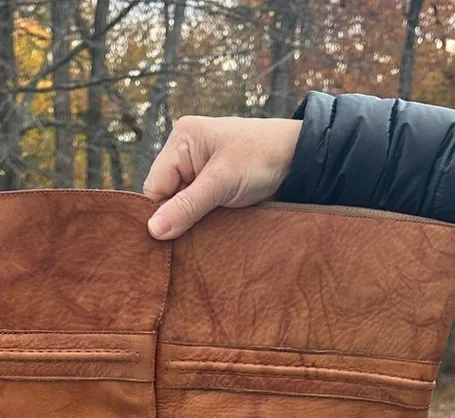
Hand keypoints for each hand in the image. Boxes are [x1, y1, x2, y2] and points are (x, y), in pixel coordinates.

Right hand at [143, 116, 302, 239]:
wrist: (301, 160)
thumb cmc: (262, 158)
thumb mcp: (221, 182)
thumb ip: (186, 207)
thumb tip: (154, 231)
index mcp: (182, 140)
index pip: (154, 187)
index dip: (160, 214)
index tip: (167, 241)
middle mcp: (186, 153)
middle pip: (165, 197)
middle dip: (176, 218)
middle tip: (187, 241)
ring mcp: (200, 170)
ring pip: (181, 206)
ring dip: (191, 222)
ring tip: (201, 236)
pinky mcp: (213, 186)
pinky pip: (197, 208)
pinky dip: (202, 221)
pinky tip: (209, 231)